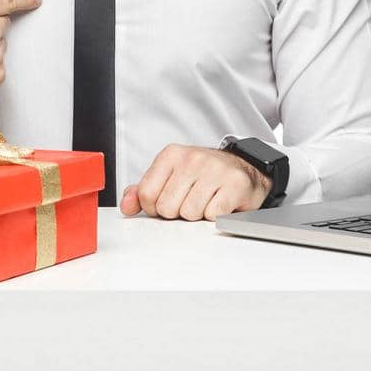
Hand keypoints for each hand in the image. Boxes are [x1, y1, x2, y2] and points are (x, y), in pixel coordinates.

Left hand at [120, 144, 270, 220]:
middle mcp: (192, 158)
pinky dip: (215, 216)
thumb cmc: (203, 176)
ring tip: (206, 200)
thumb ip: (143, 191)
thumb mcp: (169, 177)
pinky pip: (212, 215)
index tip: (168, 200)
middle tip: (191, 200)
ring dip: (198, 214)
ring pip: (189, 213)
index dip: (155, 207)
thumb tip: (127, 205)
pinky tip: (219, 202)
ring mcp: (214, 170)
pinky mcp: (234, 184)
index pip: (146, 194)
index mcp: (171, 155)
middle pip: (167, 208)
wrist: (243, 169)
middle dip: (177, 212)